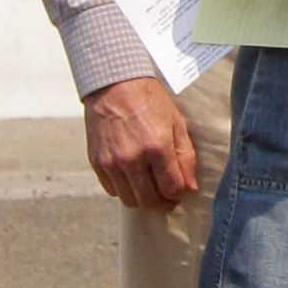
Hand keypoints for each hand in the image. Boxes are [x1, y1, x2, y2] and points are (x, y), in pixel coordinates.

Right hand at [84, 75, 201, 212]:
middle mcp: (133, 158)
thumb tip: (190, 188)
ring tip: (150, 188)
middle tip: (167, 198)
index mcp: (157, 146)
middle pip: (149, 201)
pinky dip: (124, 189)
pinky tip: (132, 177)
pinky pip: (112, 190)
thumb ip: (185, 157)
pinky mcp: (97, 162)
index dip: (179, 194)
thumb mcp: (176, 123)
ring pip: (129, 200)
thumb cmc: (150, 101)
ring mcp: (112, 161)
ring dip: (142, 199)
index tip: (180, 192)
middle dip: (162, 204)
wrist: (114, 84)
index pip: (172, 189)